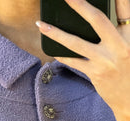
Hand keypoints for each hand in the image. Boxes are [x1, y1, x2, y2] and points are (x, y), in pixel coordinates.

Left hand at [36, 0, 129, 114]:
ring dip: (56, 33)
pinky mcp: (95, 74)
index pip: (124, 9)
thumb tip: (97, 22)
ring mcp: (106, 61)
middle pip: (98, 20)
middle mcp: (120, 46)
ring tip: (41, 24)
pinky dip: (61, 55)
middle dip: (80, 5)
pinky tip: (51, 49)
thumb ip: (118, 34)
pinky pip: (73, 62)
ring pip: (76, 43)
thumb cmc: (129, 72)